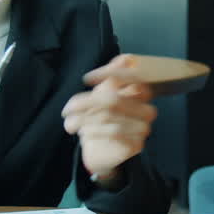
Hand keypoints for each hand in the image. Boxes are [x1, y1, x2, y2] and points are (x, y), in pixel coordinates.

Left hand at [63, 54, 157, 185]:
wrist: (100, 154)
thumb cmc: (100, 121)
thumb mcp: (102, 95)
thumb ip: (111, 77)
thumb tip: (123, 59)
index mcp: (142, 95)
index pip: (130, 77)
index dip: (108, 73)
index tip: (86, 79)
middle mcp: (146, 110)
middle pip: (112, 99)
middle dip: (85, 103)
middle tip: (67, 110)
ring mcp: (143, 128)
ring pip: (108, 116)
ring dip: (83, 120)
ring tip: (71, 124)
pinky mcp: (136, 145)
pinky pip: (112, 132)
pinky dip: (93, 131)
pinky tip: (84, 133)